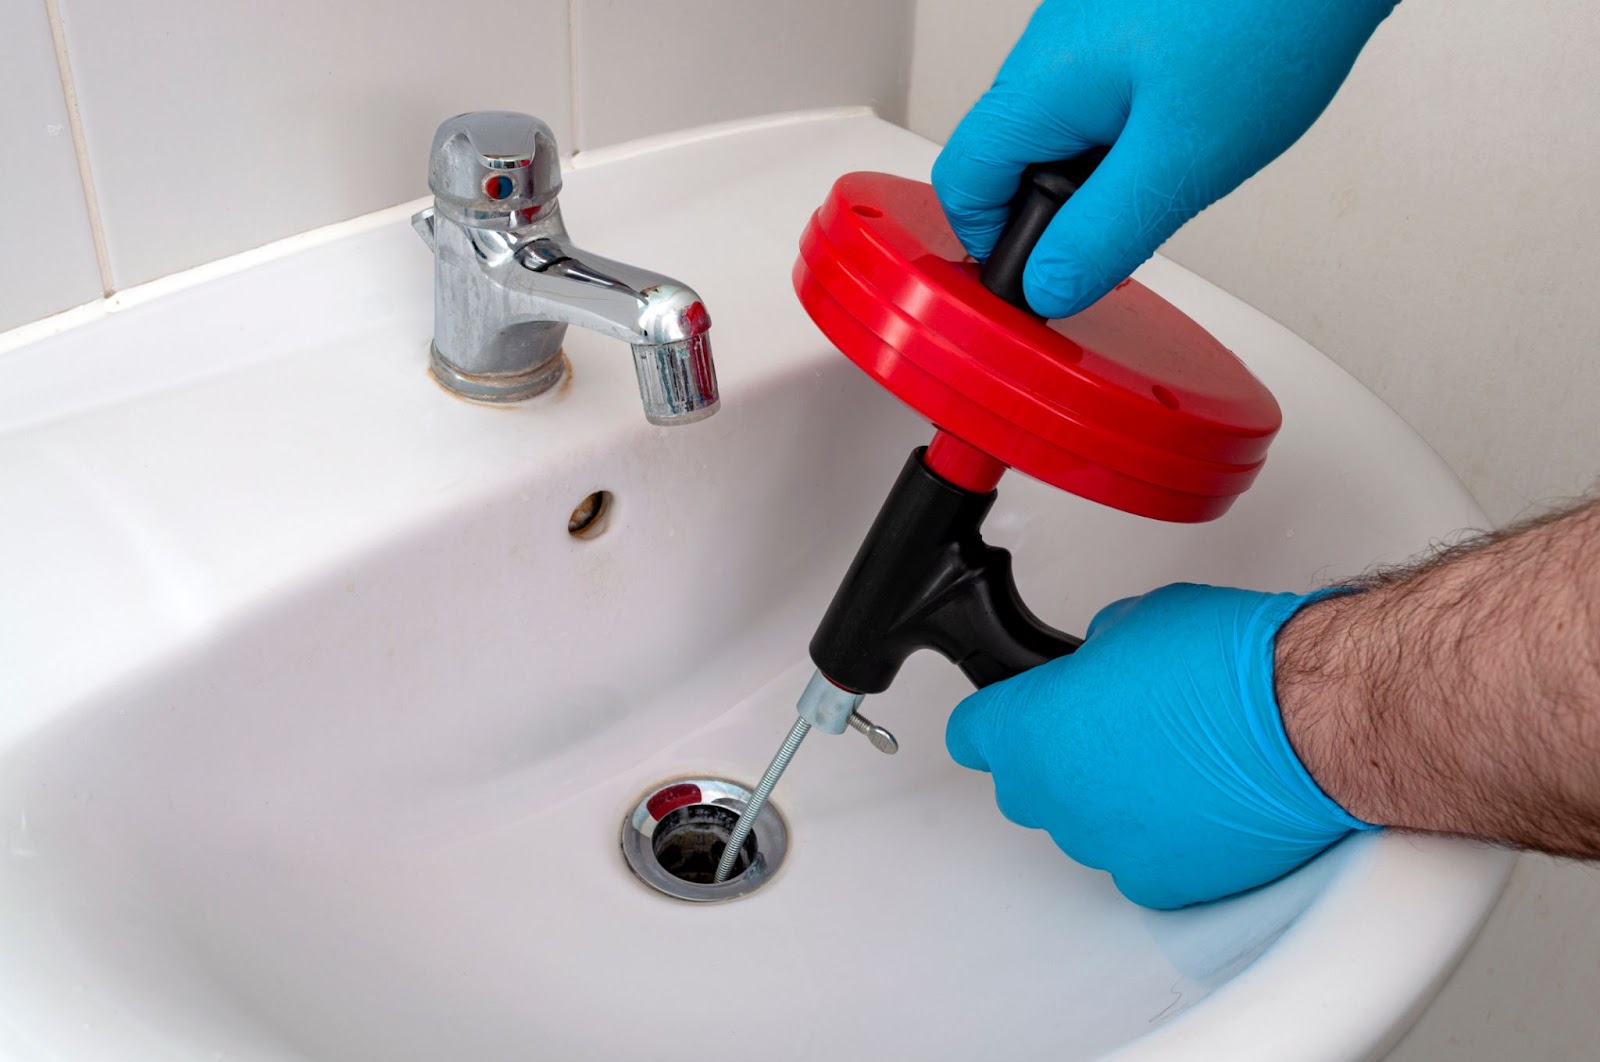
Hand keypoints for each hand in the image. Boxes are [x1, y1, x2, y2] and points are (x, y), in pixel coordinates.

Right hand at [932, 0, 1399, 316]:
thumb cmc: (1270, 20)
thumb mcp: (1180, 162)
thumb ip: (1102, 235)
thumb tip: (1049, 287)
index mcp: (1039, 83)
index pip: (962, 184)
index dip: (992, 246)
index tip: (1042, 279)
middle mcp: (1047, 45)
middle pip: (1008, 158)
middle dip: (1059, 212)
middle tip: (1127, 233)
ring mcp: (1086, 25)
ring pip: (1060, 128)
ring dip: (1101, 172)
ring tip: (1175, 171)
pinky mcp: (1129, 18)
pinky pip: (1103, 94)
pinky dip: (1134, 130)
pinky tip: (1193, 128)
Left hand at [945, 583, 1374, 908]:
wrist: (1309, 722)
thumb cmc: (1230, 664)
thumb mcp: (1135, 621)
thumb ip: (1091, 654)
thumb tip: (1095, 666)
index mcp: (1032, 728)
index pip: (971, 734)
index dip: (994, 719)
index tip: (1008, 715)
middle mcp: (1057, 796)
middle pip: (1026, 785)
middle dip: (1055, 758)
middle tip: (1111, 728)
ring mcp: (1105, 846)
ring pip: (1085, 825)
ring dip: (1110, 799)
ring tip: (1171, 762)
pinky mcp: (1160, 884)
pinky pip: (1139, 861)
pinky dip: (1160, 838)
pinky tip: (1198, 803)